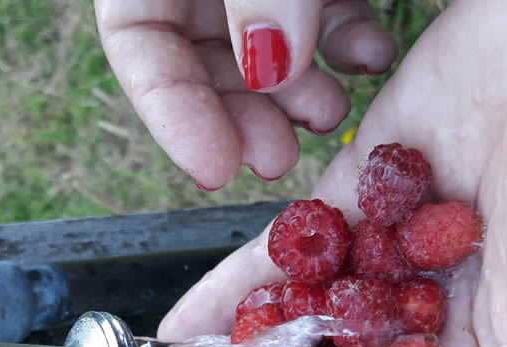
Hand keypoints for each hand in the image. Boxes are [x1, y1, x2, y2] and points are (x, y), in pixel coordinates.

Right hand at [94, 0, 396, 188]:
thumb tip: (269, 67)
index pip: (136, 43)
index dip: (172, 113)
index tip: (216, 168)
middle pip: (202, 61)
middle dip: (243, 117)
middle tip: (276, 159)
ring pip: (267, 51)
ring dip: (299, 94)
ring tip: (330, 114)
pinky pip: (325, 18)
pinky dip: (347, 46)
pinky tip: (370, 57)